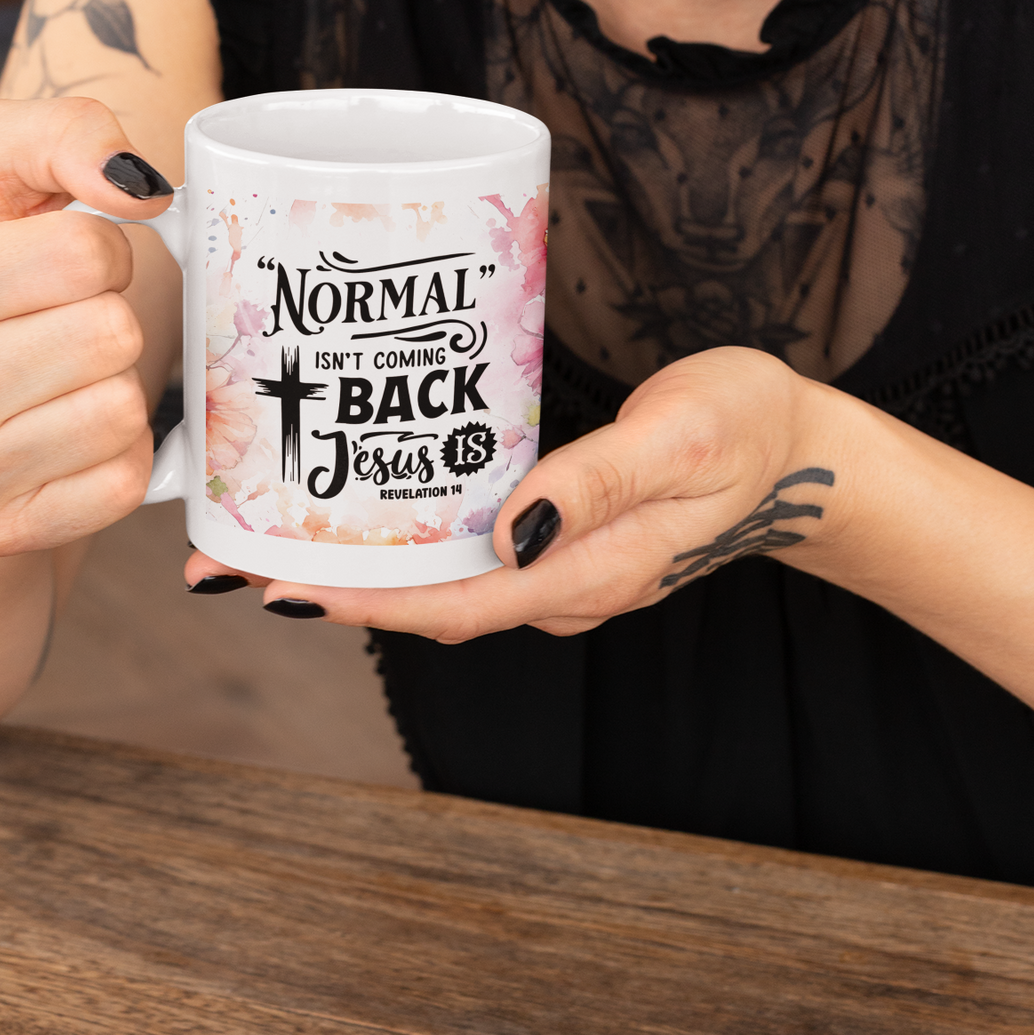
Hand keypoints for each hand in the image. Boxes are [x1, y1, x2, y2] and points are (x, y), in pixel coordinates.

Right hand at [0, 97, 173, 557]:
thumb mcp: (2, 173)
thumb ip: (67, 133)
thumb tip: (137, 184)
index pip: (88, 252)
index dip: (103, 249)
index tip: (70, 264)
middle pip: (111, 334)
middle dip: (112, 317)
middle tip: (70, 324)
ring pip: (121, 410)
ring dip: (119, 385)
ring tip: (70, 376)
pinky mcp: (4, 529)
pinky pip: (125, 482)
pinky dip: (124, 453)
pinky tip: (77, 432)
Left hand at [185, 348, 838, 637]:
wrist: (803, 450)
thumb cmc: (743, 428)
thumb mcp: (678, 440)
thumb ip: (594, 486)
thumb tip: (508, 533)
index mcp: (589, 570)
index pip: (454, 606)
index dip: (363, 603)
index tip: (278, 587)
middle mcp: (564, 582)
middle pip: (430, 606)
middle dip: (332, 590)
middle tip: (230, 562)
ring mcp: (564, 566)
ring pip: (445, 583)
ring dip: (362, 569)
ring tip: (271, 535)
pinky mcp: (562, 536)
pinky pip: (471, 553)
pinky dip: (411, 541)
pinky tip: (372, 509)